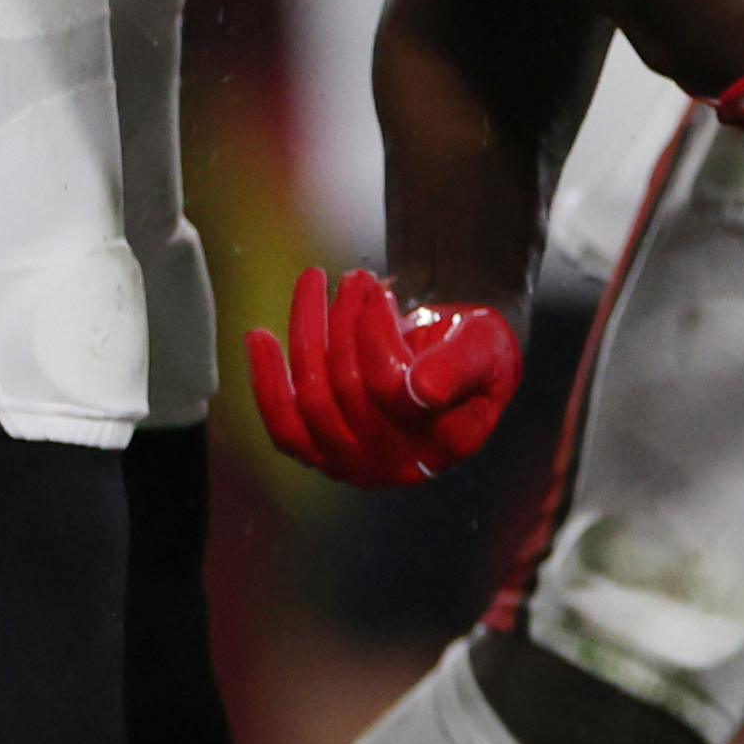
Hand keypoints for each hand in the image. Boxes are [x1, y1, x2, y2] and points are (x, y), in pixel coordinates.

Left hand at [244, 267, 522, 487]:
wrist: (453, 368)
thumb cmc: (473, 352)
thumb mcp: (485, 347)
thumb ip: (458, 365)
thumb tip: (424, 391)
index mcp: (446, 443)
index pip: (393, 389)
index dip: (376, 333)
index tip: (379, 288)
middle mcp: (398, 466)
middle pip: (347, 391)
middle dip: (341, 323)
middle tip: (352, 278)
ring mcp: (355, 465)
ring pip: (312, 401)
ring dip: (306, 334)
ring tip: (315, 284)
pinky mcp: (321, 455)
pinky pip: (285, 426)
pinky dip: (268, 381)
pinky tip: (259, 338)